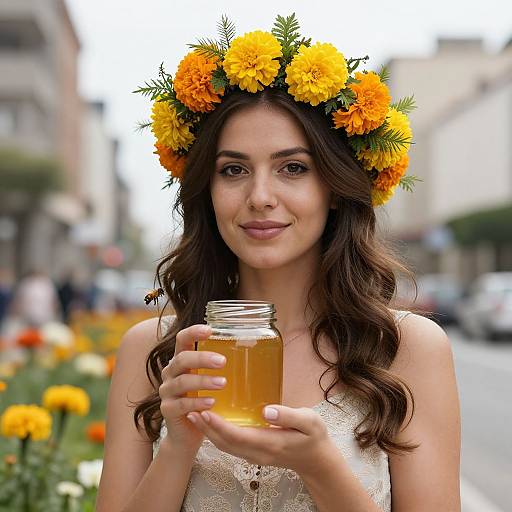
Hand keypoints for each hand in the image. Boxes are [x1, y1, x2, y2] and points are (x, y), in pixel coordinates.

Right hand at [158, 324, 226, 455]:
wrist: (187, 434)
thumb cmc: (203, 401)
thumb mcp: (208, 380)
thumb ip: (218, 367)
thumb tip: (252, 351)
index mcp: (181, 361)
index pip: (182, 340)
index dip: (193, 332)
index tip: (210, 330)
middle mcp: (170, 373)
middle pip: (182, 359)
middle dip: (202, 358)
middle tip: (222, 362)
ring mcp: (167, 392)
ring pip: (182, 382)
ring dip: (203, 381)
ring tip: (222, 383)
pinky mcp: (167, 410)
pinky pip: (181, 404)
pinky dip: (197, 402)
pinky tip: (212, 403)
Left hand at [186, 404, 333, 476]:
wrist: (318, 461)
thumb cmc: (314, 437)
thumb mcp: (309, 422)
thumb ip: (288, 415)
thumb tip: (265, 411)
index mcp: (270, 443)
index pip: (238, 436)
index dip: (219, 425)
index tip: (205, 412)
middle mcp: (258, 452)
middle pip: (225, 444)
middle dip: (206, 429)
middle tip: (191, 411)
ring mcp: (255, 455)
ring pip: (225, 446)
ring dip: (208, 433)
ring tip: (195, 416)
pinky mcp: (254, 453)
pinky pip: (231, 446)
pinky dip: (217, 435)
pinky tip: (212, 423)